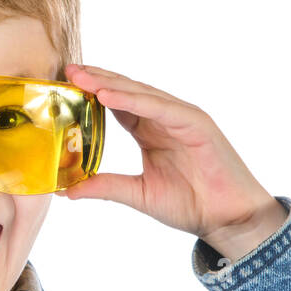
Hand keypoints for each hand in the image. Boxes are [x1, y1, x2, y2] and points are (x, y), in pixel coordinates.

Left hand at [60, 63, 286, 262]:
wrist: (227, 219)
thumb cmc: (190, 204)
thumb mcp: (138, 194)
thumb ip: (105, 187)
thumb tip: (66, 190)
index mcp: (150, 131)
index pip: (116, 105)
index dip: (91, 94)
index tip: (63, 87)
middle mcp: (164, 118)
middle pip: (125, 92)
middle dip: (95, 80)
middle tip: (66, 70)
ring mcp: (181, 117)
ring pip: (140, 94)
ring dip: (109, 84)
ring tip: (81, 77)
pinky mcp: (196, 124)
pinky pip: (160, 108)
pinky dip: (134, 100)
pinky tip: (109, 95)